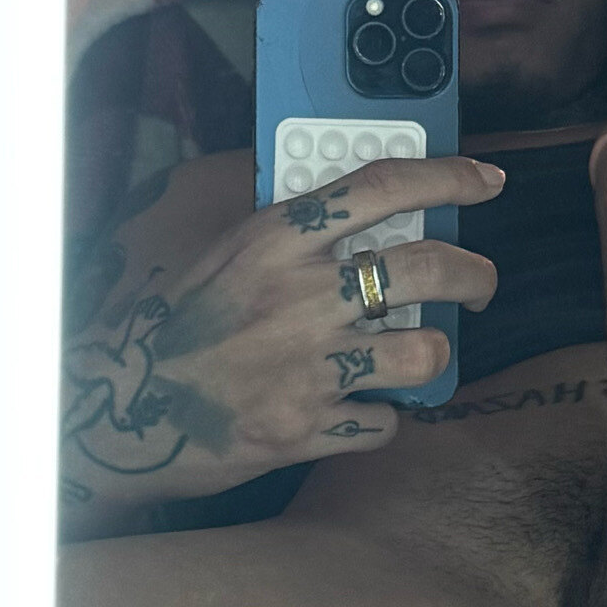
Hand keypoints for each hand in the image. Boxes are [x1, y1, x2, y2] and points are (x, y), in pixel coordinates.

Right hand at [61, 156, 502, 523]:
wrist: (119, 411)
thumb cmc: (172, 330)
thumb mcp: (224, 258)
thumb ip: (291, 238)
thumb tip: (365, 216)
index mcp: (274, 240)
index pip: (381, 187)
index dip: (449, 177)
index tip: (488, 182)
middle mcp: (298, 296)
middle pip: (428, 268)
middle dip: (476, 275)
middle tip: (480, 284)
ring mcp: (305, 366)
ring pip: (424, 351)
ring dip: (433, 354)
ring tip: (418, 355)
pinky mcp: (305, 430)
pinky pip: (385, 422)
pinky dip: (383, 419)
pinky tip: (362, 410)